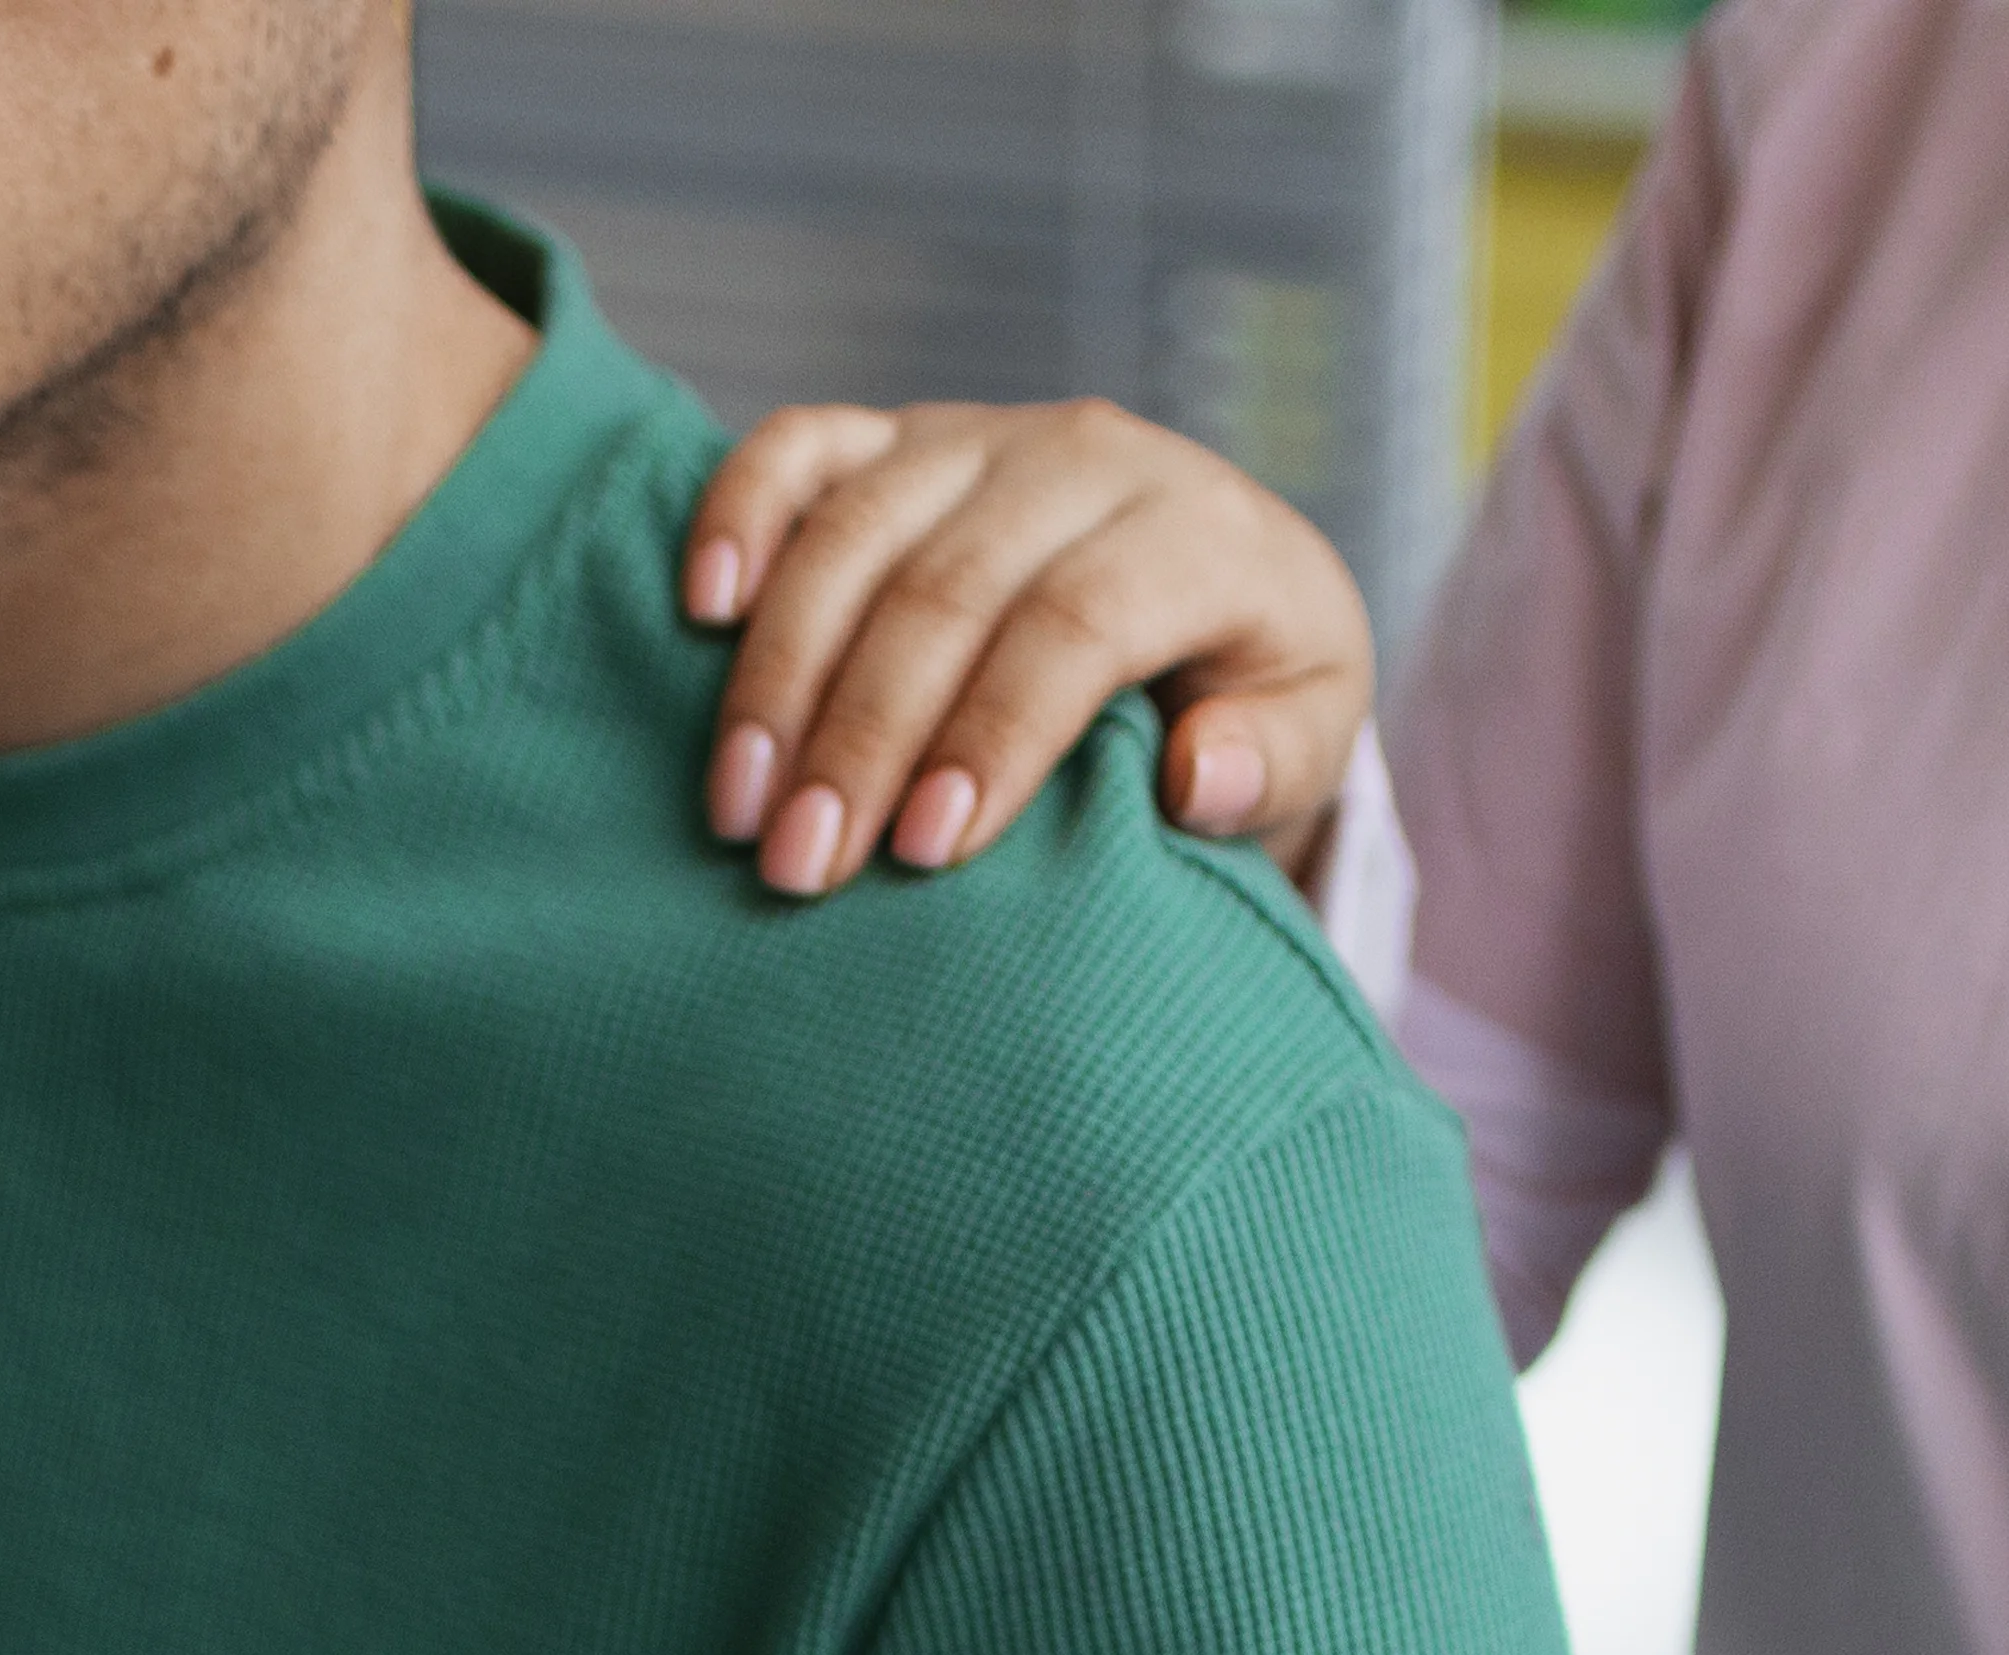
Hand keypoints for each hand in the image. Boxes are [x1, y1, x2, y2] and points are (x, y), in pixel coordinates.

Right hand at [682, 398, 1380, 900]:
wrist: (1224, 587)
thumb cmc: (1254, 688)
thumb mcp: (1308, 732)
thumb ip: (1273, 758)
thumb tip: (1197, 776)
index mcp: (1196, 532)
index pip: (1074, 624)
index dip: (993, 735)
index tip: (923, 851)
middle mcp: (1084, 459)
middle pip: (947, 590)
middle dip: (861, 737)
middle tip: (800, 865)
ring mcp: (981, 436)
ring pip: (858, 531)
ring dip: (781, 672)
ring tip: (736, 806)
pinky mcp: (902, 435)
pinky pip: (803, 446)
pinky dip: (740, 512)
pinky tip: (701, 610)